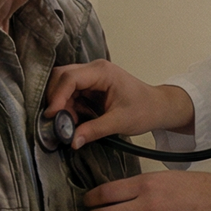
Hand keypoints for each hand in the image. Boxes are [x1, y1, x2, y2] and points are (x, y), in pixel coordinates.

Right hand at [45, 59, 194, 148]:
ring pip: (63, 85)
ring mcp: (91, 77)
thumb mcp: (120, 122)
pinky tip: (74, 120)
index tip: (52, 115)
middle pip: (61, 76)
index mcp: (102, 72)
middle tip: (57, 120)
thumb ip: (95, 130)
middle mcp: (94, 69)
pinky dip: (67, 106)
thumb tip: (72, 141)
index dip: (57, 96)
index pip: (70, 78)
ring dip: (61, 104)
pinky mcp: (90, 86)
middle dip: (55, 98)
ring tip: (68, 123)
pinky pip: (70, 93)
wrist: (158, 108)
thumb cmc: (145, 110)